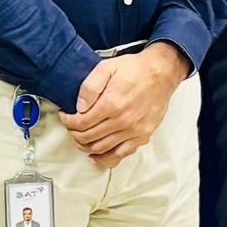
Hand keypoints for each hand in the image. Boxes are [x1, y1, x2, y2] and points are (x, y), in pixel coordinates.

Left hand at [57, 43, 188, 168]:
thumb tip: (79, 107)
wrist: (162, 73)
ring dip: (85, 146)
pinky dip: (105, 159)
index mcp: (112, 103)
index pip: (81, 122)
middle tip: (71, 127)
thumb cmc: (135, 69)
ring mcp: (133, 131)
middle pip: (88, 137)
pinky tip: (95, 156)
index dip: (68, 121)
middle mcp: (122, 120)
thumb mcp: (107, 67)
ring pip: (101, 148)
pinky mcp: (143, 136)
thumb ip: (90, 87)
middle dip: (74, 133)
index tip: (65, 117)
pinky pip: (121, 155)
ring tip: (80, 139)